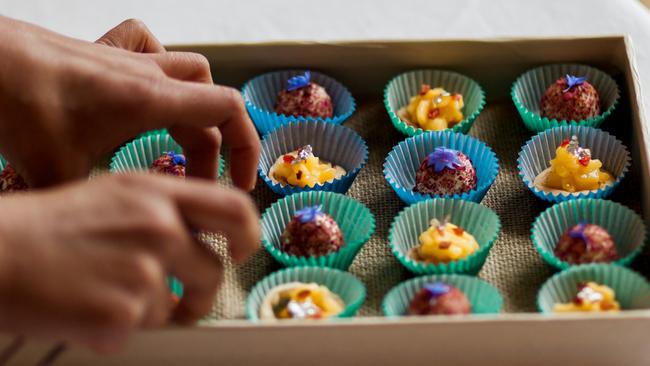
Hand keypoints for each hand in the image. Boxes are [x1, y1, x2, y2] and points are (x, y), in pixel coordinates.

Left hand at [0, 17, 258, 188]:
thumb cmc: (20, 107)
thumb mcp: (59, 171)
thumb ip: (95, 209)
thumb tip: (108, 244)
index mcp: (151, 100)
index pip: (228, 111)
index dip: (247, 148)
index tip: (239, 183)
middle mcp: (150, 75)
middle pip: (213, 105)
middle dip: (216, 150)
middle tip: (196, 186)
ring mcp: (130, 59)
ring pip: (193, 74)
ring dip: (198, 110)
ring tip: (181, 143)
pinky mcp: (108, 52)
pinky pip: (152, 47)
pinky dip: (163, 69)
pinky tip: (149, 93)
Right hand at [0, 173, 258, 351]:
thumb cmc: (45, 226)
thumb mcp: (113, 196)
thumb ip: (161, 212)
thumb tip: (195, 242)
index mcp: (156, 193)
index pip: (234, 208)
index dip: (247, 234)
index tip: (240, 251)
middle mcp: (158, 226)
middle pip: (213, 272)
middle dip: (203, 295)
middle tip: (187, 305)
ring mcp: (143, 269)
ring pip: (172, 307)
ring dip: (143, 310)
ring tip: (100, 292)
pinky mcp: (123, 312)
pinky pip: (138, 332)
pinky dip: (113, 330)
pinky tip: (82, 308)